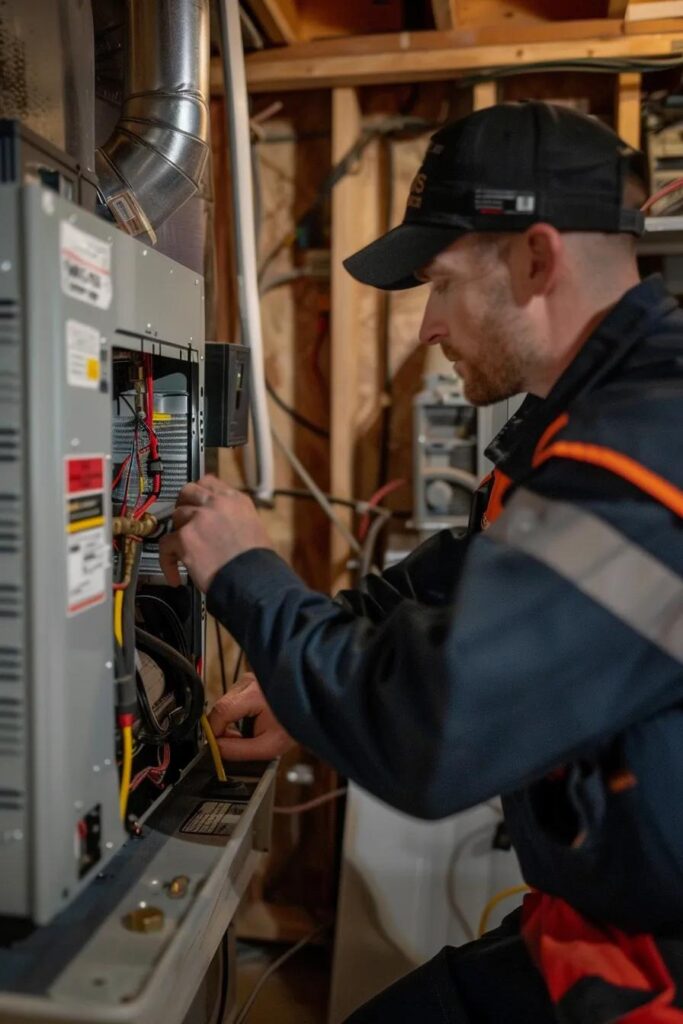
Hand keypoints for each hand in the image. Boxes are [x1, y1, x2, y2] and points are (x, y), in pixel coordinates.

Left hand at [158, 475, 272, 591]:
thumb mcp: (254, 528)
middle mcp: (217, 504)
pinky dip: (168, 562)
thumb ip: (234, 519)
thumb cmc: (258, 562)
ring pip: (176, 516)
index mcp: (236, 500)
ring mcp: (199, 518)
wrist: (253, 579)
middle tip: (183, 520)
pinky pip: (165, 545)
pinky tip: (175, 576)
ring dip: (178, 533)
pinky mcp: (185, 537)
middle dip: (183, 504)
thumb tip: (221, 525)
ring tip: (181, 552)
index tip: (195, 502)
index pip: (210, 483)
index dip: (199, 493)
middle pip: (188, 492)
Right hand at [208, 672, 294, 760]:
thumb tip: (215, 748)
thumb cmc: (293, 726)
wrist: (312, 709)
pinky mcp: (249, 681)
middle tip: (239, 741)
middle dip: (223, 729)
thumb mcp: (268, 747)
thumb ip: (238, 750)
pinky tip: (250, 720)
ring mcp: (249, 679)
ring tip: (249, 731)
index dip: (214, 732)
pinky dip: (235, 713)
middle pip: (221, 707)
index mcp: (255, 694)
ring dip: (229, 721)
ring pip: (225, 704)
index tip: (217, 746)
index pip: (221, 711)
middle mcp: (250, 681)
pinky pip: (232, 699)